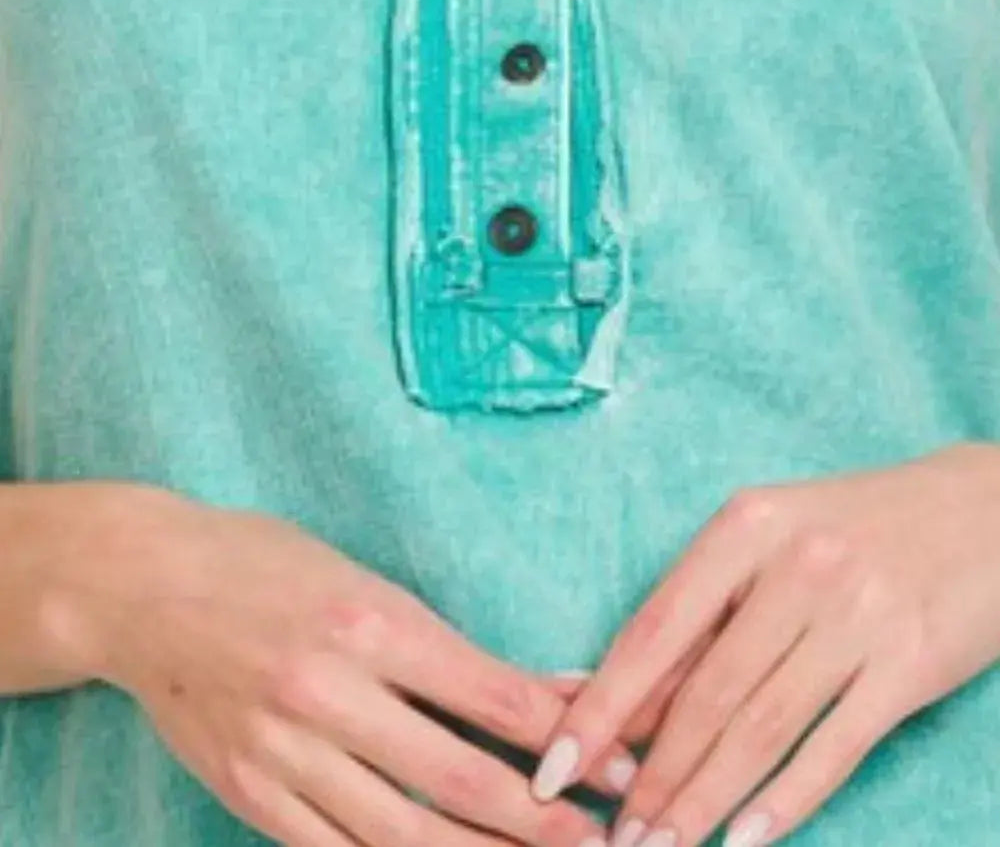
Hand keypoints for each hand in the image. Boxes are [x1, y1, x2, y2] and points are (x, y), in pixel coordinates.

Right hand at [44, 485, 637, 846]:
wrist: (141, 588)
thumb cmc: (261, 563)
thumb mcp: (360, 578)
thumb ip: (442, 644)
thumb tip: (538, 686)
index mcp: (369, 621)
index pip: (490, 693)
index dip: (565, 738)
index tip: (623, 764)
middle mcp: (332, 693)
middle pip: (458, 779)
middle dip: (543, 821)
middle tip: (608, 841)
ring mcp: (286, 756)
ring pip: (404, 835)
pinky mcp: (253, 797)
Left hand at [526, 441, 999, 846]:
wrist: (981, 509)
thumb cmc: (855, 526)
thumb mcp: (772, 538)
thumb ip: (705, 611)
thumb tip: (613, 689)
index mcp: (746, 526)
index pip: (655, 631)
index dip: (600, 707)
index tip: (554, 766)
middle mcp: (797, 567)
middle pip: (705, 693)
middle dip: (650, 776)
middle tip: (611, 834)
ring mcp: (857, 616)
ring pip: (761, 728)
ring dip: (703, 800)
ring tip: (661, 846)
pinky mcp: (910, 664)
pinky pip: (836, 746)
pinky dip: (786, 799)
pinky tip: (745, 838)